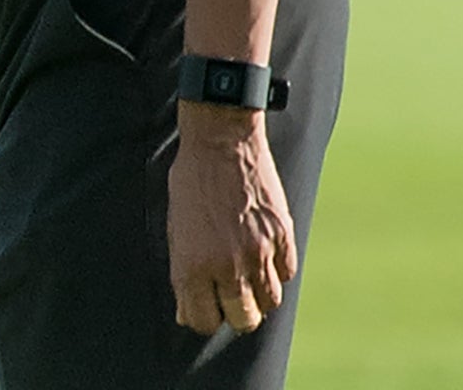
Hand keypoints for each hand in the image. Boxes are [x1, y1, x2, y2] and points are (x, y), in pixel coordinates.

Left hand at [168, 103, 298, 334]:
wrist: (220, 142)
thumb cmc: (190, 182)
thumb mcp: (175, 227)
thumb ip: (183, 271)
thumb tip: (186, 312)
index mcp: (192, 266)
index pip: (202, 320)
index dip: (202, 316)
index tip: (204, 306)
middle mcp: (227, 267)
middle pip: (242, 320)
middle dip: (233, 312)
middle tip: (228, 295)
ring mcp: (259, 253)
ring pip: (269, 303)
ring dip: (258, 295)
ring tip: (246, 274)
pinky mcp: (283, 237)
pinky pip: (286, 274)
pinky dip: (276, 271)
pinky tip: (263, 254)